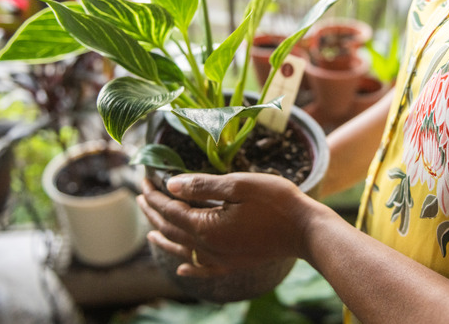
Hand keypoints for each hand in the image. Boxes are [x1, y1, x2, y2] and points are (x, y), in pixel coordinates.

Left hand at [137, 173, 321, 276]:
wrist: (306, 231)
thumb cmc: (276, 202)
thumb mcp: (239, 185)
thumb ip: (203, 185)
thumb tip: (171, 185)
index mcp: (206, 227)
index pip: (170, 209)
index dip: (155, 194)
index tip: (144, 179)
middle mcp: (208, 248)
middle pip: (172, 229)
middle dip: (154, 212)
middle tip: (142, 196)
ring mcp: (222, 259)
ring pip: (183, 250)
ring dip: (164, 238)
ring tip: (150, 231)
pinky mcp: (234, 263)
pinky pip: (204, 269)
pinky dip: (189, 268)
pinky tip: (182, 267)